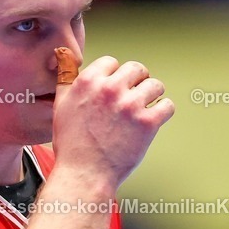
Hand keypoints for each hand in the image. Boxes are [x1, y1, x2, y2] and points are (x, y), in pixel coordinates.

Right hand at [52, 55, 173, 190]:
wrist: (84, 174)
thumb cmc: (72, 143)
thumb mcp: (61, 104)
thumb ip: (66, 77)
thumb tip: (63, 54)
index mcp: (88, 82)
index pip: (112, 62)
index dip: (114, 76)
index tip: (114, 90)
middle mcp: (109, 90)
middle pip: (136, 69)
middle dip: (137, 81)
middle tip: (134, 96)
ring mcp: (130, 106)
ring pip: (155, 85)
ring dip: (153, 95)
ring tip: (145, 107)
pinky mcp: (147, 123)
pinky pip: (167, 106)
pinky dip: (164, 111)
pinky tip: (154, 118)